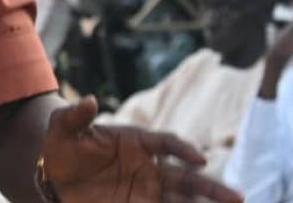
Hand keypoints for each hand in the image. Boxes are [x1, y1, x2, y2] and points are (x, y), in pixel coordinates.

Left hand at [42, 97, 242, 202]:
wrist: (54, 176)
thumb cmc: (62, 148)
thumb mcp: (61, 129)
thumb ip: (73, 116)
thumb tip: (88, 100)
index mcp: (136, 141)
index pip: (166, 143)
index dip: (183, 149)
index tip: (198, 159)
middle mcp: (148, 167)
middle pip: (186, 178)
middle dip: (212, 188)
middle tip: (238, 197)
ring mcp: (147, 191)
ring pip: (184, 200)